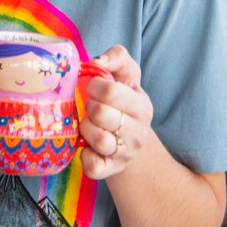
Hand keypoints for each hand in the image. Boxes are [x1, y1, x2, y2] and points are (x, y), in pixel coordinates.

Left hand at [78, 44, 152, 178]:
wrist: (128, 137)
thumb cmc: (122, 98)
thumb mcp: (126, 72)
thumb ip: (117, 57)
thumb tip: (97, 62)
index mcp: (141, 106)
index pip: (112, 92)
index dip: (95, 85)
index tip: (92, 86)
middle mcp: (137, 132)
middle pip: (101, 114)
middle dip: (89, 105)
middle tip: (90, 105)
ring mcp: (125, 153)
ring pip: (98, 140)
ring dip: (85, 128)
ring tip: (88, 123)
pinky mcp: (110, 169)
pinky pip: (93, 166)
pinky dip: (85, 156)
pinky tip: (85, 145)